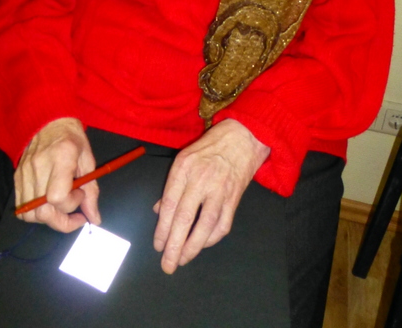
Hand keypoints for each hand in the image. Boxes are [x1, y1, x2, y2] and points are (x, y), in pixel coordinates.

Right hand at [14, 117, 100, 232]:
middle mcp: (38, 167)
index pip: (58, 197)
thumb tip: (95, 218)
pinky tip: (48, 204)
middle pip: (42, 212)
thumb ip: (92, 191)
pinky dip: (35, 213)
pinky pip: (21, 208)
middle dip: (61, 221)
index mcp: (60, 158)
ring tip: (61, 208)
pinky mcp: (16, 178)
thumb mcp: (88, 160)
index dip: (72, 203)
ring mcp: (24, 173)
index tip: (81, 194)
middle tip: (75, 215)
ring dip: (48, 219)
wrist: (48, 120)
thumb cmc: (71, 137)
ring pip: (29, 215)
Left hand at [153, 119, 269, 273]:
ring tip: (183, 260)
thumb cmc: (211, 146)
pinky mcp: (234, 197)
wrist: (243, 137)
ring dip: (193, 247)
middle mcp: (200, 179)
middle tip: (167, 264)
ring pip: (205, 225)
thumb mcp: (185, 157)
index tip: (158, 245)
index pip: (170, 204)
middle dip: (174, 245)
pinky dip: (212, 239)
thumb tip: (159, 211)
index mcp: (184, 167)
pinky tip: (202, 245)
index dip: (162, 228)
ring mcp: (219, 189)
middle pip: (184, 218)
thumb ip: (172, 184)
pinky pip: (222, 224)